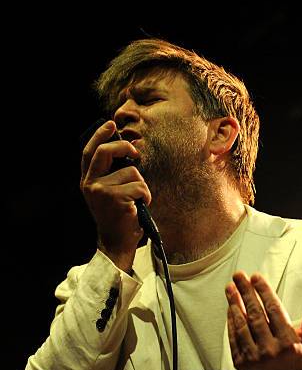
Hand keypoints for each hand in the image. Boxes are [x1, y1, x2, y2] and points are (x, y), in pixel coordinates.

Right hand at [80, 120, 151, 270]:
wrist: (116, 244)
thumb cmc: (118, 218)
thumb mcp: (109, 194)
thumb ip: (111, 175)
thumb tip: (126, 152)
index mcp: (87, 182)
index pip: (90, 152)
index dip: (100, 135)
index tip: (111, 125)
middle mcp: (90, 184)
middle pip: (106, 151)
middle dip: (124, 147)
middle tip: (135, 153)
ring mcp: (102, 191)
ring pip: (132, 172)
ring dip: (141, 185)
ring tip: (136, 201)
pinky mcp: (116, 198)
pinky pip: (140, 186)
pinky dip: (146, 196)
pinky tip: (139, 207)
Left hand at [225, 271, 301, 369]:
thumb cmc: (299, 360)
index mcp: (288, 343)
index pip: (273, 310)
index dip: (264, 291)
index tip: (256, 276)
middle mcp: (270, 350)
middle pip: (255, 314)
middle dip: (246, 292)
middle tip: (239, 275)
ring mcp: (253, 358)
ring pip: (242, 325)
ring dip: (234, 304)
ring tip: (230, 288)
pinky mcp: (241, 364)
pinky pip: (233, 338)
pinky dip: (231, 321)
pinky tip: (229, 308)